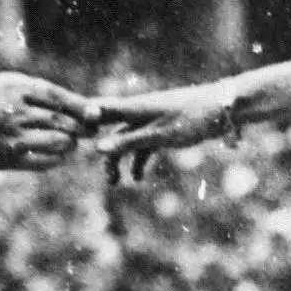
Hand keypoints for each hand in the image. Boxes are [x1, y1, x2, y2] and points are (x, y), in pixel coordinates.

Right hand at [0, 74, 97, 168]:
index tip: (96, 113)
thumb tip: (77, 104)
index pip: (58, 97)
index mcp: (15, 88)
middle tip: (89, 129)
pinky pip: (46, 161)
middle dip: (80, 127)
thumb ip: (36, 91)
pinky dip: (58, 157)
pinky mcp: (11, 159)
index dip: (81, 106)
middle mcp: (17, 112)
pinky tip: (58, 152)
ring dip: (70, 142)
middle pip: (63, 121)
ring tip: (71, 139)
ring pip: (59, 141)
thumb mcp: (4, 84)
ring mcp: (14, 138)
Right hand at [90, 83, 244, 181]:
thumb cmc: (193, 117)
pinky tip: (139, 178)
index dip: (82, 121)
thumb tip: (98, 149)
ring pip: (127, 140)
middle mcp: (139, 111)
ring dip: (120, 160)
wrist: (225, 109)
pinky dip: (139, 160)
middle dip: (102, 152)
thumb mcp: (159, 135)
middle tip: (97, 174)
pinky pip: (144, 145)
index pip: (99, 111)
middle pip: (111, 130)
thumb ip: (129, 142)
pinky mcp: (165, 129)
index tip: (66, 135)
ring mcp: (152, 120)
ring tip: (115, 183)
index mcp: (134, 107)